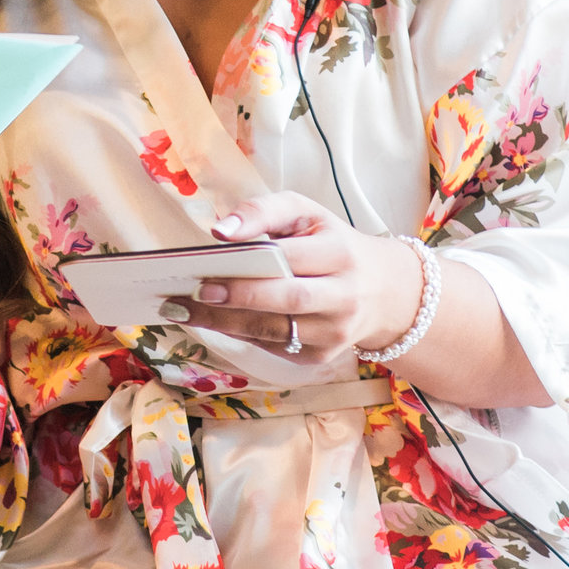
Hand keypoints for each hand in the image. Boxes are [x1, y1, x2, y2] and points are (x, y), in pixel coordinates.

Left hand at [161, 191, 425, 367]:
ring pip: (275, 331)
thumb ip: (265, 211)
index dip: (254, 257)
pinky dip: (241, 334)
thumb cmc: (332, 244)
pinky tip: (212, 320)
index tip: (210, 253)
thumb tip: (220, 230)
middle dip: (237, 297)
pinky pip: (274, 347)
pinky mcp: (323, 357)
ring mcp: (335, 332)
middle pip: (285, 300)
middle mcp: (344, 296)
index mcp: (341, 254)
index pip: (294, 256)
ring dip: (226, 322)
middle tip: (194, 291)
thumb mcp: (308, 214)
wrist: (383, 291)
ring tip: (185, 310)